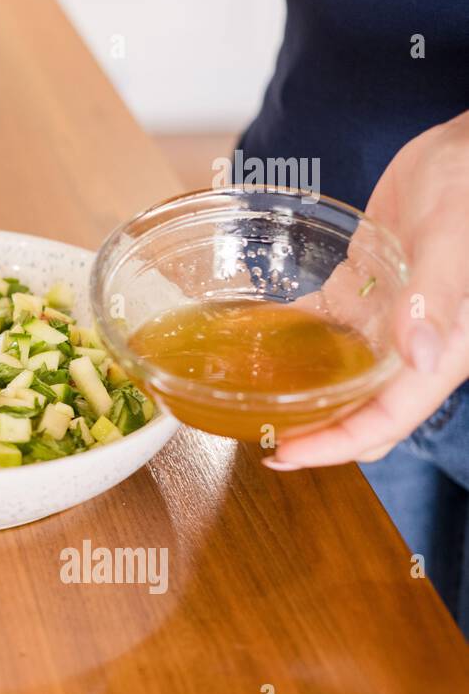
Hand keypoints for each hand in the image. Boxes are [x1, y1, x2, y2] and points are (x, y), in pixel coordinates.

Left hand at [267, 111, 468, 468]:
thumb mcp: (454, 238)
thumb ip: (437, 298)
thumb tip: (422, 357)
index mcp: (442, 351)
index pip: (384, 421)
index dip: (334, 446)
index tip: (282, 455)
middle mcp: (411, 347)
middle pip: (360, 412)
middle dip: (312, 434)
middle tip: (255, 435)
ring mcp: (388, 321)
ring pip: (339, 377)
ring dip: (300, 393)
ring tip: (244, 396)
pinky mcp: (366, 291)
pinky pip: (324, 325)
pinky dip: (292, 336)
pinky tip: (251, 335)